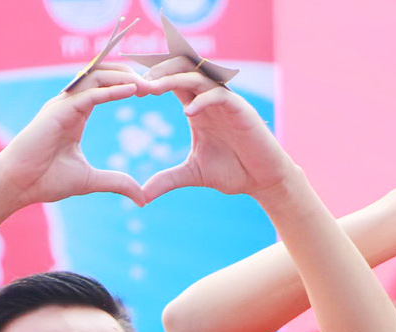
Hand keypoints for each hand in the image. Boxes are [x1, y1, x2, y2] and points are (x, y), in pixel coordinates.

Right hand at [0, 65, 144, 207]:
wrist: (18, 184)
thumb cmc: (46, 180)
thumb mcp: (91, 181)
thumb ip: (117, 183)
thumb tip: (142, 198)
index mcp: (77, 114)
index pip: (105, 87)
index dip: (128, 85)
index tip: (151, 92)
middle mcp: (69, 104)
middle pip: (103, 75)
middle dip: (130, 75)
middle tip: (157, 84)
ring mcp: (62, 104)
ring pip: (97, 77)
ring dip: (125, 78)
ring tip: (149, 85)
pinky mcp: (58, 111)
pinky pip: (90, 94)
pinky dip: (111, 90)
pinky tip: (132, 90)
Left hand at [141, 71, 298, 202]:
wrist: (264, 181)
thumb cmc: (233, 172)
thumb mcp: (192, 175)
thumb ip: (167, 180)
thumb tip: (141, 196)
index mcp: (197, 107)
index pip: (171, 81)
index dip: (152, 81)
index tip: (131, 91)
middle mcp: (209, 99)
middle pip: (181, 70)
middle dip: (158, 72)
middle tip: (137, 84)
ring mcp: (226, 103)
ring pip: (198, 76)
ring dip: (174, 79)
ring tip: (153, 88)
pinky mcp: (241, 111)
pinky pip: (219, 96)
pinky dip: (203, 100)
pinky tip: (188, 112)